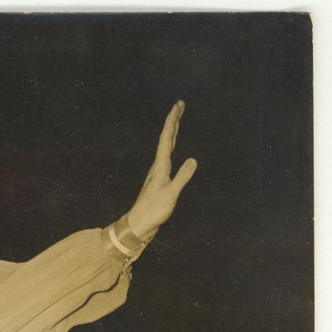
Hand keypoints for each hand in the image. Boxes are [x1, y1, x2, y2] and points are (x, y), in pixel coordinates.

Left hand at [126, 101, 197, 241]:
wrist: (138, 225)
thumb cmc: (153, 212)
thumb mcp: (170, 195)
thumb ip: (182, 177)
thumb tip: (194, 159)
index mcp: (160, 166)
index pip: (166, 138)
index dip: (172, 120)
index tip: (178, 105)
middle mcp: (157, 166)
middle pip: (166, 138)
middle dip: (173, 121)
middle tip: (180, 105)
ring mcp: (157, 173)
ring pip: (165, 146)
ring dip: (172, 132)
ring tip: (178, 121)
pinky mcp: (158, 180)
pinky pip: (166, 156)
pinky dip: (170, 146)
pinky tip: (172, 148)